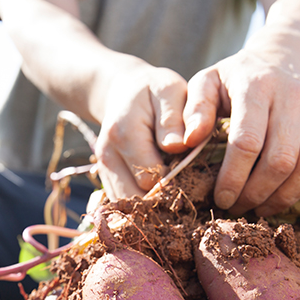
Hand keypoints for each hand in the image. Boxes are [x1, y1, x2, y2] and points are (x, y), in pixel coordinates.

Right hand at [94, 61, 188, 200]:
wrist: (124, 92)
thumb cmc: (154, 91)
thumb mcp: (169, 91)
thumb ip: (173, 118)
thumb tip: (178, 146)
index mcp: (124, 134)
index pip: (151, 178)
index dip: (177, 181)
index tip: (195, 174)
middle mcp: (107, 157)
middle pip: (138, 199)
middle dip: (165, 200)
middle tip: (189, 190)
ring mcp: (104, 171)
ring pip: (129, 208)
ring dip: (154, 207)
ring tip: (176, 195)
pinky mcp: (106, 181)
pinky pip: (125, 206)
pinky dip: (144, 207)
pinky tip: (163, 195)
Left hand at [182, 45, 299, 216]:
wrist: (287, 52)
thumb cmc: (240, 77)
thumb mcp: (208, 82)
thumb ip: (194, 109)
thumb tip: (187, 141)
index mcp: (257, 87)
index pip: (247, 143)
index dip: (233, 179)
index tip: (222, 199)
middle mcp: (294, 94)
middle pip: (280, 160)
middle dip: (257, 194)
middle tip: (241, 208)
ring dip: (288, 195)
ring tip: (265, 207)